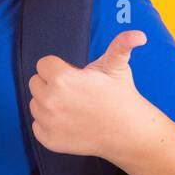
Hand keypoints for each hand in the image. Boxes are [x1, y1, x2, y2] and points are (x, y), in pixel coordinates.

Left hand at [28, 29, 148, 157]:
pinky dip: (49, 124)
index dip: (59, 68)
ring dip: (48, 103)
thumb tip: (139, 35)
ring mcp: (47, 121)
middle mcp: (49, 100)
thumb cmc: (120, 95)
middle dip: (51, 85)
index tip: (75, 76)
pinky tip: (69, 122)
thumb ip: (121, 45)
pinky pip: (37, 124)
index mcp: (61, 78)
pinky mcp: (47, 139)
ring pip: (35, 104)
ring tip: (73, 107)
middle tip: (75, 92)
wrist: (127, 131)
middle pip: (35, 83)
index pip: (43, 65)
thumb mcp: (117, 67)